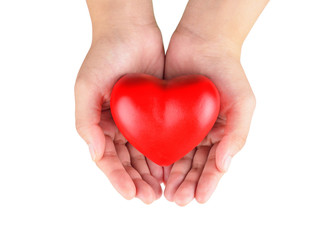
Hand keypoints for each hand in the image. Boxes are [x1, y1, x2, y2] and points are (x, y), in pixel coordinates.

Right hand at [74, 1, 164, 203]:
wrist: (131, 30)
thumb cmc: (104, 56)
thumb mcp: (86, 87)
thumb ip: (85, 121)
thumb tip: (94, 152)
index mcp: (99, 123)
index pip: (107, 158)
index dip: (118, 178)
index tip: (131, 194)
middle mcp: (118, 125)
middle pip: (127, 161)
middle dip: (137, 181)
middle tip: (150, 197)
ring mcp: (137, 120)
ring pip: (144, 153)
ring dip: (151, 173)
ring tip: (162, 190)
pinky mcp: (155, 112)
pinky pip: (159, 137)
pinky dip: (164, 154)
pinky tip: (171, 168)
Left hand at [163, 26, 255, 205]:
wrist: (202, 42)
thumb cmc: (228, 71)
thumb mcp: (243, 101)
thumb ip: (238, 133)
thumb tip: (225, 165)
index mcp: (222, 133)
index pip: (215, 164)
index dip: (208, 182)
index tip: (198, 198)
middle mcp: (203, 133)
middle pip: (195, 165)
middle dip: (187, 184)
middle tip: (178, 200)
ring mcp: (185, 125)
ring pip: (178, 157)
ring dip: (172, 176)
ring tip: (166, 193)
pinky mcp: (166, 116)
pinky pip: (161, 139)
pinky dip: (158, 156)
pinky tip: (154, 170)